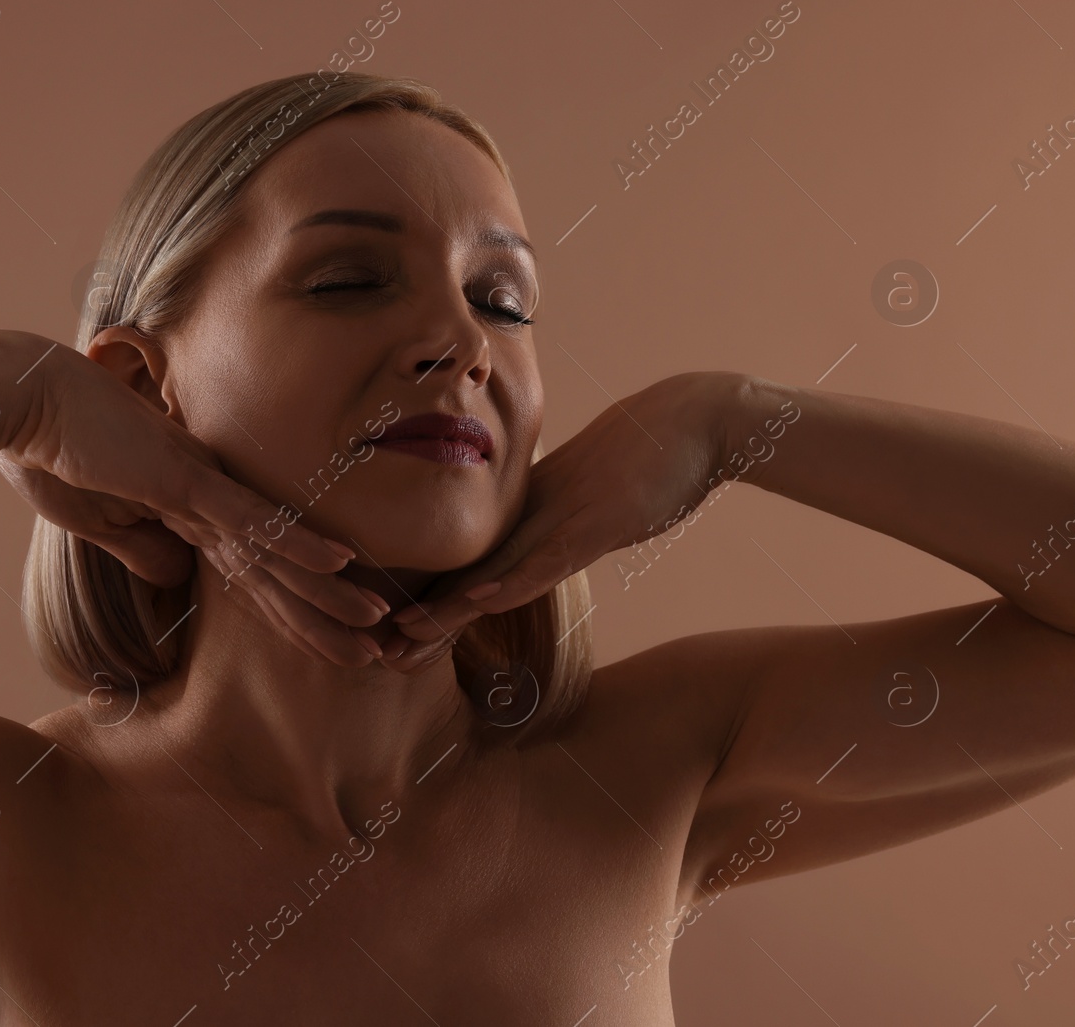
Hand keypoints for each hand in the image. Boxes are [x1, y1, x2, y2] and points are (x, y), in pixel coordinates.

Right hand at [0, 336, 388, 661]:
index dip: (286, 612)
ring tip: (379, 620)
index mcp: (184, 506)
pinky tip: (341, 561)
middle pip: (276, 569)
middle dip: (324, 613)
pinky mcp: (187, 479)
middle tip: (377, 647)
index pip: (247, 573)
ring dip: (329, 589)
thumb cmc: (46, 452)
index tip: (326, 643)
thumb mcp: (93, 517)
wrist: (19, 400)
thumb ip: (136, 544)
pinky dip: (297, 541)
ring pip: (278, 550)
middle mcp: (206, 496)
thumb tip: (171, 577)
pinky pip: (252, 518)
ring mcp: (201, 487)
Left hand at [378, 371, 747, 669]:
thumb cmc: (653, 461)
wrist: (697, 420)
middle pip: (468, 574)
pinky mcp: (596, 522)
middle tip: (377, 655)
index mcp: (530, 515)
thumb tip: (548, 548)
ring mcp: (562, 517)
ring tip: (402, 639)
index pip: (473, 568)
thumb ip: (566, 525)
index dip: (435, 606)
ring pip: (494, 570)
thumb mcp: (599, 504)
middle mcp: (534, 516)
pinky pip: (548, 558)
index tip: (398, 641)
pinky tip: (478, 602)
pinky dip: (512, 582)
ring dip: (448, 609)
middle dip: (425, 618)